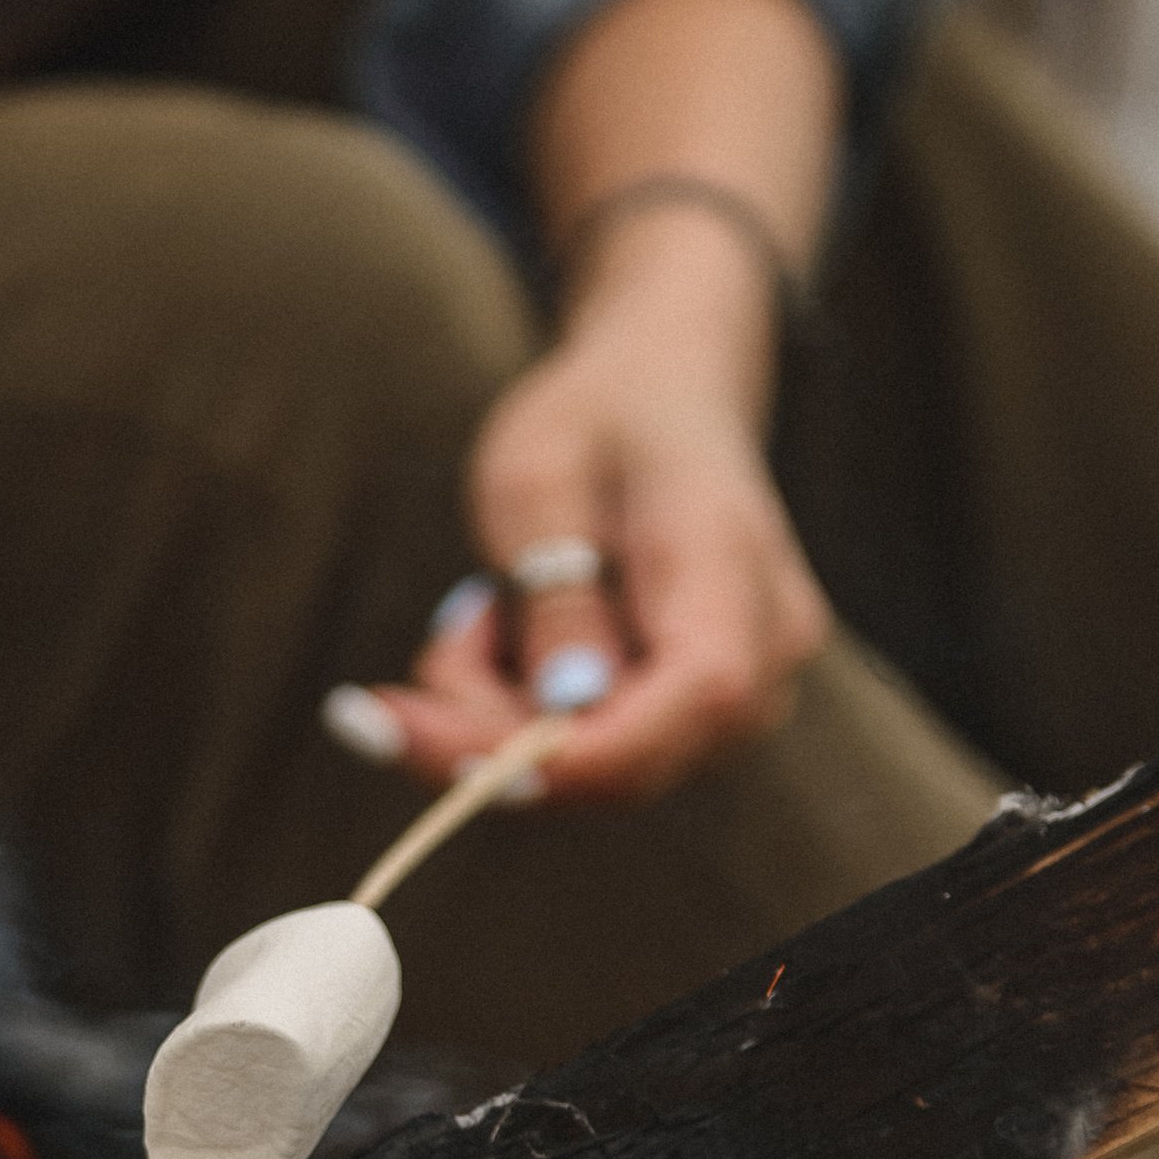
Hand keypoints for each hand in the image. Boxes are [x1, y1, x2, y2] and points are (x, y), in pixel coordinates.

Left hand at [334, 205, 830, 808]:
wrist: (665, 388)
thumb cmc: (597, 416)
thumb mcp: (538, 478)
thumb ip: (555, 592)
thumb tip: (563, 706)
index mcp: (733, 579)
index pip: (658, 724)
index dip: (531, 757)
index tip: (394, 727)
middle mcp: (765, 657)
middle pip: (620, 764)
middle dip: (493, 730)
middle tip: (441, 634)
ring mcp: (745, 695)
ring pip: (598, 770)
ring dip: (504, 714)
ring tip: (487, 605)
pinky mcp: (702, 713)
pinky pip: (600, 753)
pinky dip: (529, 715)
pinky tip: (518, 629)